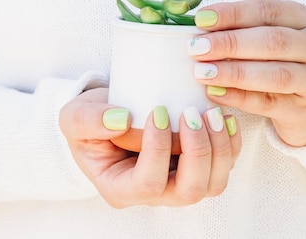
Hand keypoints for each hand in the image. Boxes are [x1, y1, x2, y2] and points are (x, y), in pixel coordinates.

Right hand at [59, 88, 240, 207]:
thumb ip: (89, 120)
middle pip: (189, 191)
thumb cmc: (91, 120)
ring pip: (213, 183)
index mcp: (121, 188)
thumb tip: (121, 120)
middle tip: (191, 114)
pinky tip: (224, 116)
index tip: (158, 112)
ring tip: (210, 112)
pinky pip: (225, 165)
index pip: (148, 184)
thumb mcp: (75, 117)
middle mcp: (155, 194)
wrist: (109, 114)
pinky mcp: (198, 167)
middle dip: (198, 152)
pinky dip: (231, 142)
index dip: (158, 150)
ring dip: (219, 147)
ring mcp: (179, 182)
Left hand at [189, 0, 305, 146]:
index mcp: (303, 19)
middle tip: (196, 48)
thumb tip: (199, 26)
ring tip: (202, 72)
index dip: (233, 14)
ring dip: (234, 73)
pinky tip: (214, 93)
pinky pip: (268, 103)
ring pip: (276, 75)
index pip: (267, 11)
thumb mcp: (268, 36)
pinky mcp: (302, 110)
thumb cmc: (281, 60)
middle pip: (274, 42)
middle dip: (231, 43)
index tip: (201, 19)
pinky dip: (238, 98)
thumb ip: (240, 29)